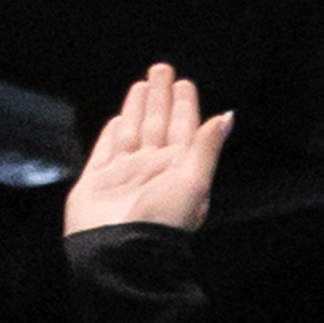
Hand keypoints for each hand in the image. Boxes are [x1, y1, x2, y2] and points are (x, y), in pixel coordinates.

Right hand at [67, 61, 234, 235]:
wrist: (120, 253)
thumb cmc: (161, 222)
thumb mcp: (194, 182)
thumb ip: (206, 148)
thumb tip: (227, 117)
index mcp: (178, 169)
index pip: (183, 129)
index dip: (184, 106)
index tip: (184, 83)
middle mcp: (152, 169)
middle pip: (157, 124)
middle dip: (160, 97)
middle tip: (162, 69)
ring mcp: (124, 174)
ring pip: (133, 132)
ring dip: (137, 108)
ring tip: (142, 85)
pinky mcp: (96, 180)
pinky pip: (106, 150)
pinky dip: (113, 133)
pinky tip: (118, 119)